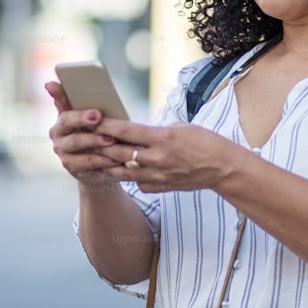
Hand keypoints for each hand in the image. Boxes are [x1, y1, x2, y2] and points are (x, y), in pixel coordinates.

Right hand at [44, 81, 121, 186]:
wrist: (103, 167)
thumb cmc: (103, 138)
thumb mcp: (104, 124)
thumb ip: (101, 114)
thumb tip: (107, 105)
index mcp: (65, 116)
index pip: (60, 101)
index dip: (56, 93)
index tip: (51, 84)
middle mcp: (58, 132)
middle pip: (66, 121)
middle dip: (81, 117)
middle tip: (98, 115)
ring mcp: (62, 149)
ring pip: (75, 142)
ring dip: (94, 140)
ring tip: (111, 139)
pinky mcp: (69, 166)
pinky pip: (85, 161)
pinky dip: (101, 158)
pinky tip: (113, 157)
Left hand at [95, 119, 236, 193]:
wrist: (222, 168)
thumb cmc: (204, 142)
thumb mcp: (179, 128)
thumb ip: (155, 132)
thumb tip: (136, 132)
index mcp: (162, 138)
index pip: (125, 131)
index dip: (105, 125)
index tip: (91, 120)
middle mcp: (157, 158)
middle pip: (118, 152)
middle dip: (99, 145)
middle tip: (85, 139)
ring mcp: (157, 175)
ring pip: (121, 171)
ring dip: (106, 164)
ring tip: (93, 157)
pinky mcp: (159, 187)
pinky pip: (136, 182)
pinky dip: (127, 176)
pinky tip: (118, 171)